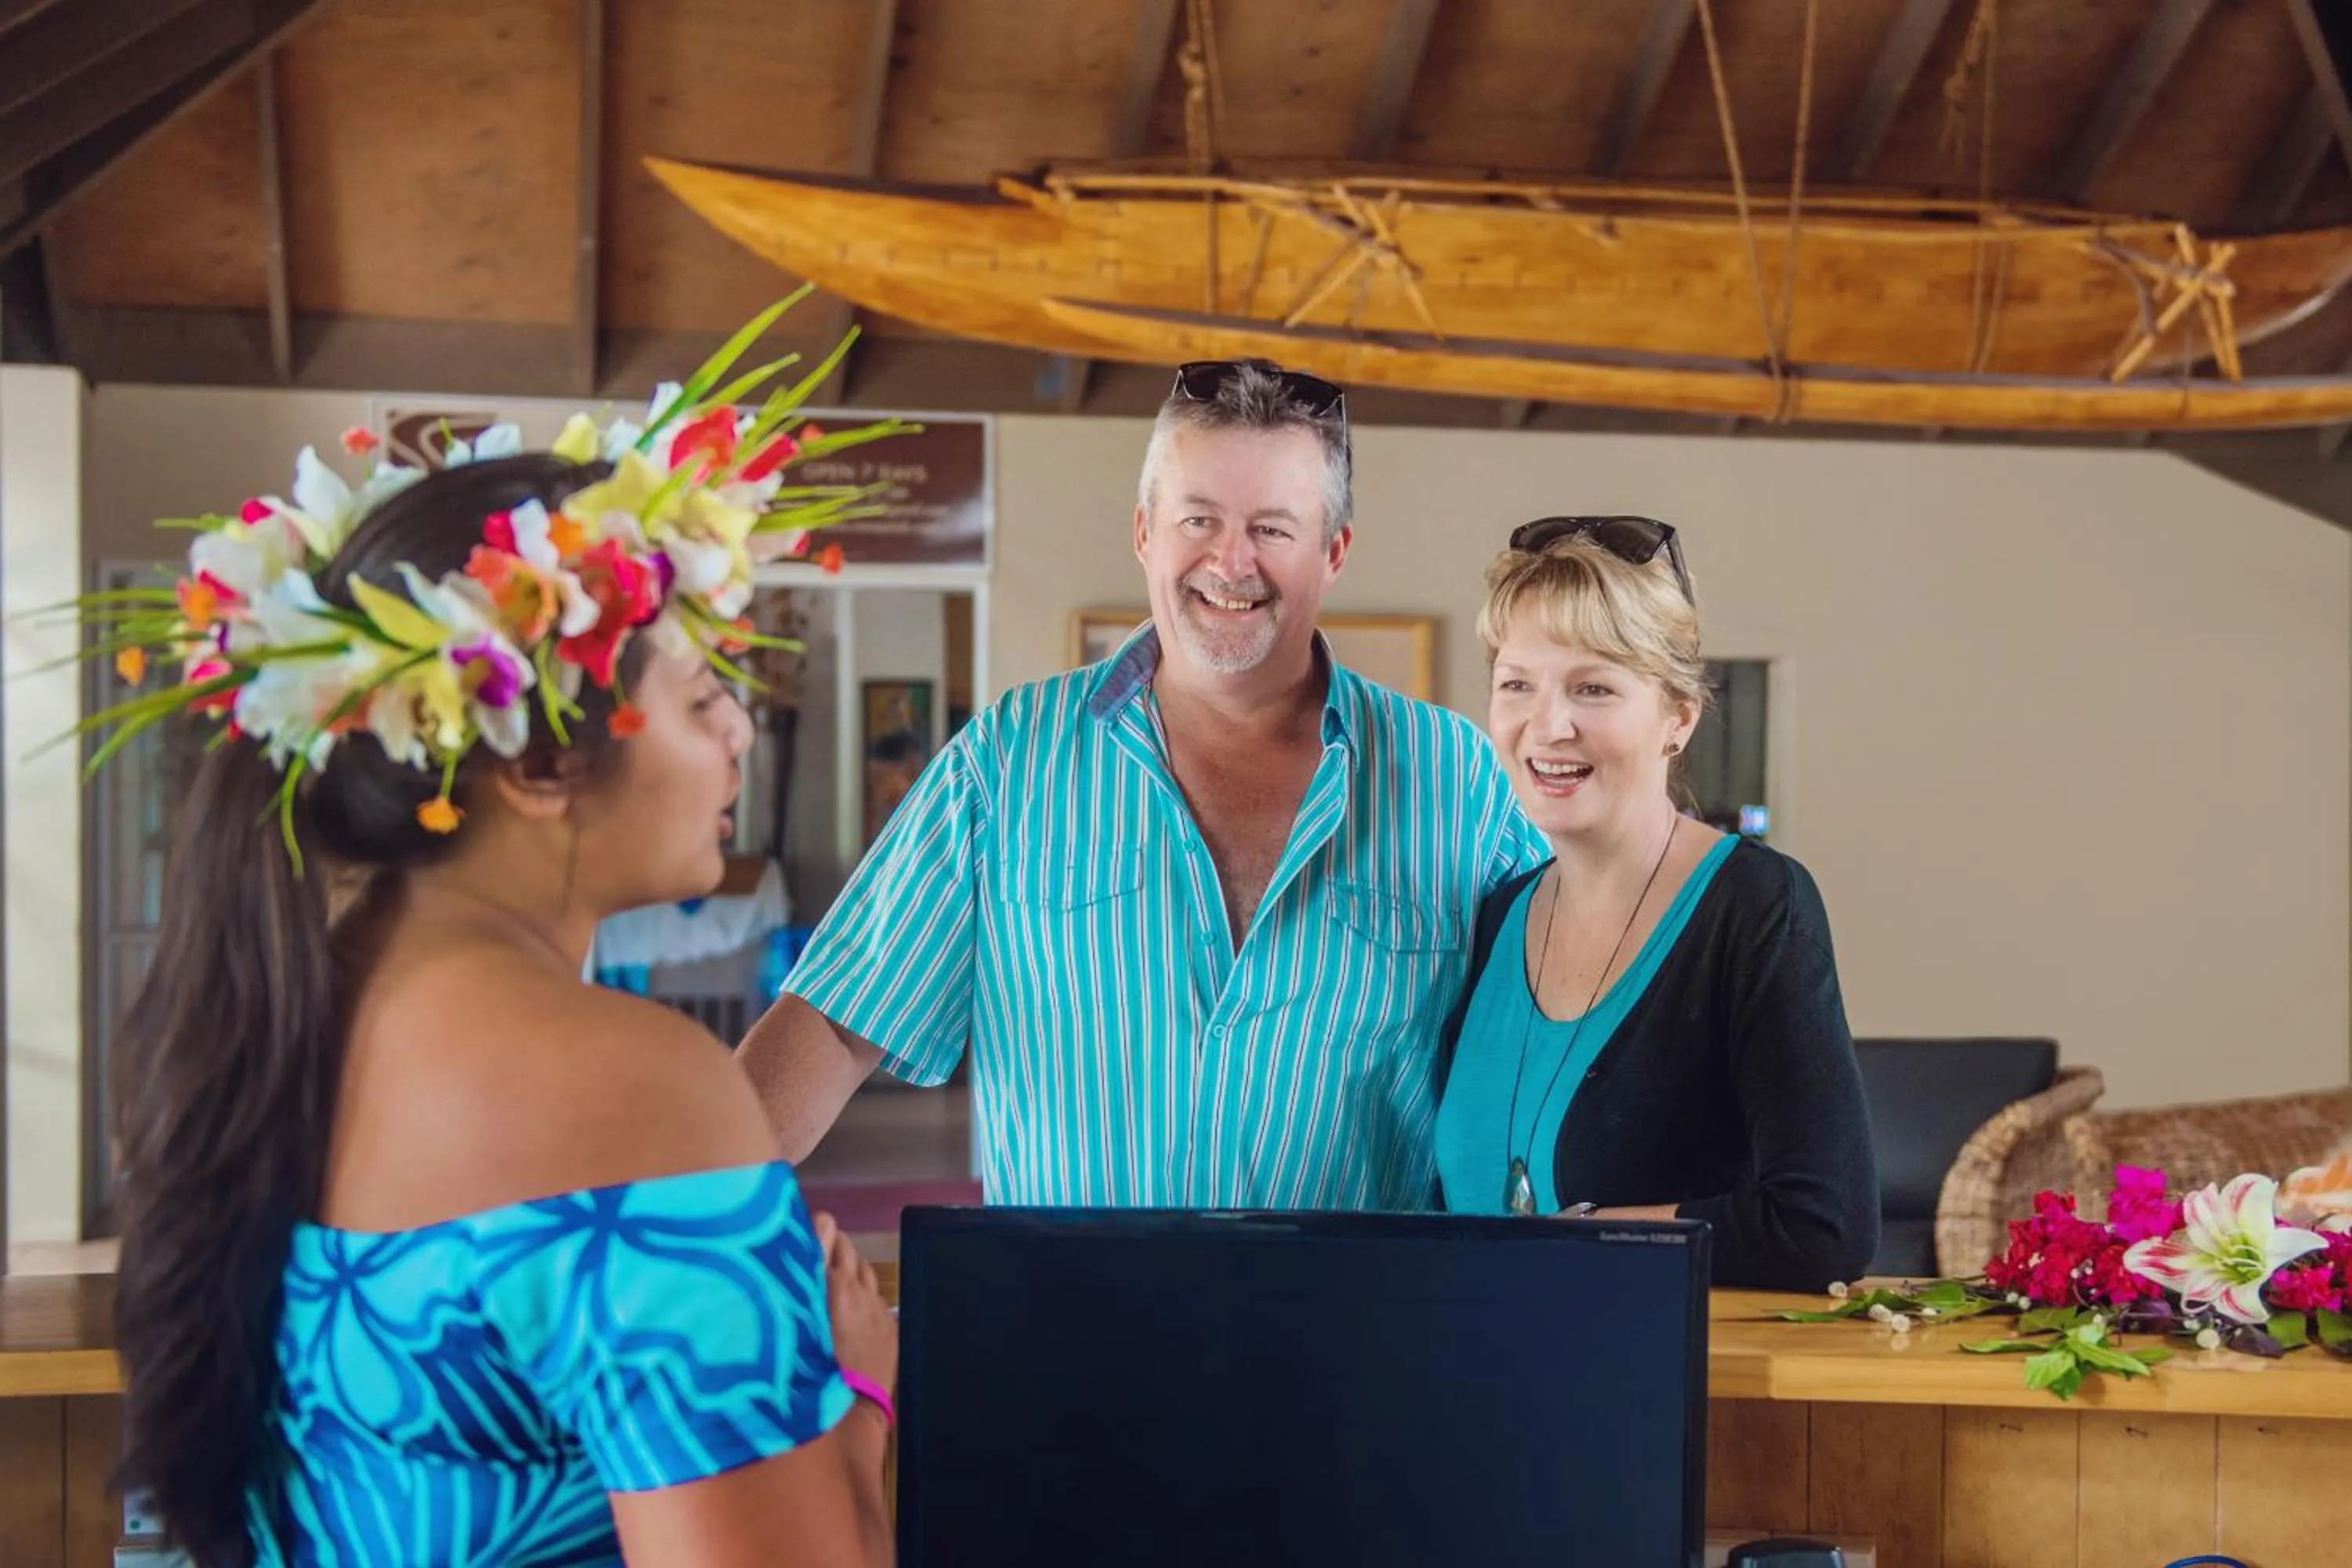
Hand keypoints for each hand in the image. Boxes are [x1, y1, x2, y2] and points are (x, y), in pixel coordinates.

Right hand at [812, 1211, 897, 1393]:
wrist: (845, 1416)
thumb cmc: (808, 1370)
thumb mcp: (797, 1317)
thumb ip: (809, 1267)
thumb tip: (821, 1221)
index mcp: (833, 1284)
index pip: (825, 1236)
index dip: (809, 1234)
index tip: (794, 1237)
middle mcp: (860, 1290)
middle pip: (847, 1250)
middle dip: (830, 1247)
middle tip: (808, 1254)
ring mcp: (877, 1309)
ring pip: (864, 1271)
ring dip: (847, 1269)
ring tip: (828, 1278)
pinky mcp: (889, 1328)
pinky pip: (876, 1297)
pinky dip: (862, 1294)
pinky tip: (849, 1307)